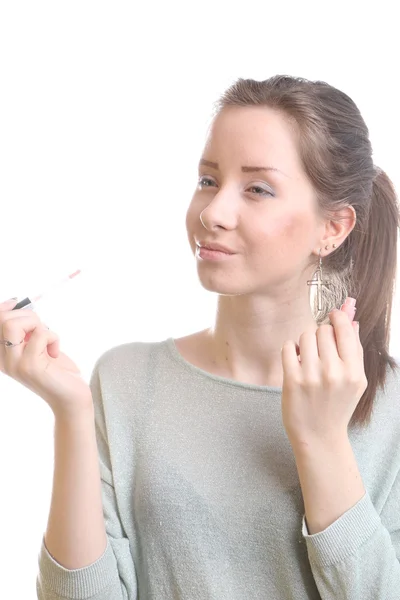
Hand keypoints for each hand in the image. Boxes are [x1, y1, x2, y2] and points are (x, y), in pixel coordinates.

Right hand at [0, 298, 93, 418]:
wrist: (70, 397)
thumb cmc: (56, 370)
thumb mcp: (36, 345)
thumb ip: (25, 330)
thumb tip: (15, 304)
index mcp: (1, 355)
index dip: (3, 308)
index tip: (17, 303)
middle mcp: (3, 360)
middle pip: (2, 320)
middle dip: (27, 316)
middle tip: (42, 330)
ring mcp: (14, 364)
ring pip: (12, 325)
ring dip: (36, 324)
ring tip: (46, 338)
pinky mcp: (30, 366)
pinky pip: (39, 334)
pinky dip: (53, 337)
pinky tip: (55, 351)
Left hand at [281, 299, 367, 448]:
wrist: (319, 437)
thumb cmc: (337, 406)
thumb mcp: (355, 381)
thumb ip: (355, 350)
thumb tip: (352, 320)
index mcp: (353, 372)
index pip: (344, 330)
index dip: (337, 318)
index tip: (332, 316)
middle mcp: (334, 373)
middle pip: (322, 331)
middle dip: (320, 335)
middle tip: (320, 348)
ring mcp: (311, 376)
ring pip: (305, 336)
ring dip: (305, 342)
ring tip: (308, 356)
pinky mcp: (292, 380)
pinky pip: (288, 347)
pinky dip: (290, 350)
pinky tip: (295, 361)